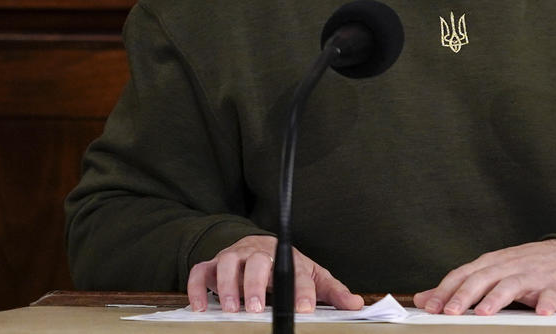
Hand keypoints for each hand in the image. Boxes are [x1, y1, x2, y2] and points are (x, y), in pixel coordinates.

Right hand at [186, 234, 363, 313]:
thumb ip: (332, 291)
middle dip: (256, 284)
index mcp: (287, 258)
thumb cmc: (288, 266)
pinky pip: (200, 271)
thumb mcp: (313, 276)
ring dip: (228, 285)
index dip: (302, 291)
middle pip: (258, 261)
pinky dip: (198, 287)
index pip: (297, 272)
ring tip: (231, 308)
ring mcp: (235, 256)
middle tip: (258, 309)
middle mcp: (260, 253)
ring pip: (228, 262)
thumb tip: (357, 303)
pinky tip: (201, 307)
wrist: (262, 246)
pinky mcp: (213, 264)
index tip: (305, 309)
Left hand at [412, 239, 555, 315]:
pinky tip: (542, 312)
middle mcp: (509, 266)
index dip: (446, 290)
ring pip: (513, 284)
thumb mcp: (490, 273)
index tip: (431, 307)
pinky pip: (551, 295)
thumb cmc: (524, 268)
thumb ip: (458, 286)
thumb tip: (423, 298)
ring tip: (485, 313)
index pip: (464, 274)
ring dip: (498, 297)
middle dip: (466, 295)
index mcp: (491, 264)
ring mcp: (533, 275)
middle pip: (484, 278)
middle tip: (451, 312)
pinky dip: (547, 303)